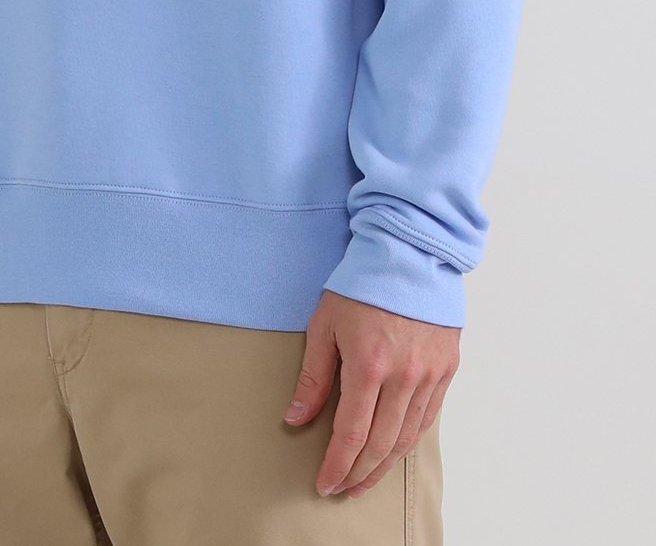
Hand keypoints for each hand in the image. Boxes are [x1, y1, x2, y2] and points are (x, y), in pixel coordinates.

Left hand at [283, 290, 458, 497]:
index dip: (337, 465)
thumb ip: (313, 376)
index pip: (352, 434)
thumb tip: (296, 417)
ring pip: (407, 437)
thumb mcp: (325, 324)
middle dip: (359, 473)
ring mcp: (429, 374)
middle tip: (343, 488)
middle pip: (381, 444)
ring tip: (365, 478)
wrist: (410, 254)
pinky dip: (409, 439)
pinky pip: (428, 417)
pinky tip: (394, 449)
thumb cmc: (363, 284)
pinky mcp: (446, 368)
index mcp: (370, 365)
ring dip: (385, 464)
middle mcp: (404, 376)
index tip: (325, 483)